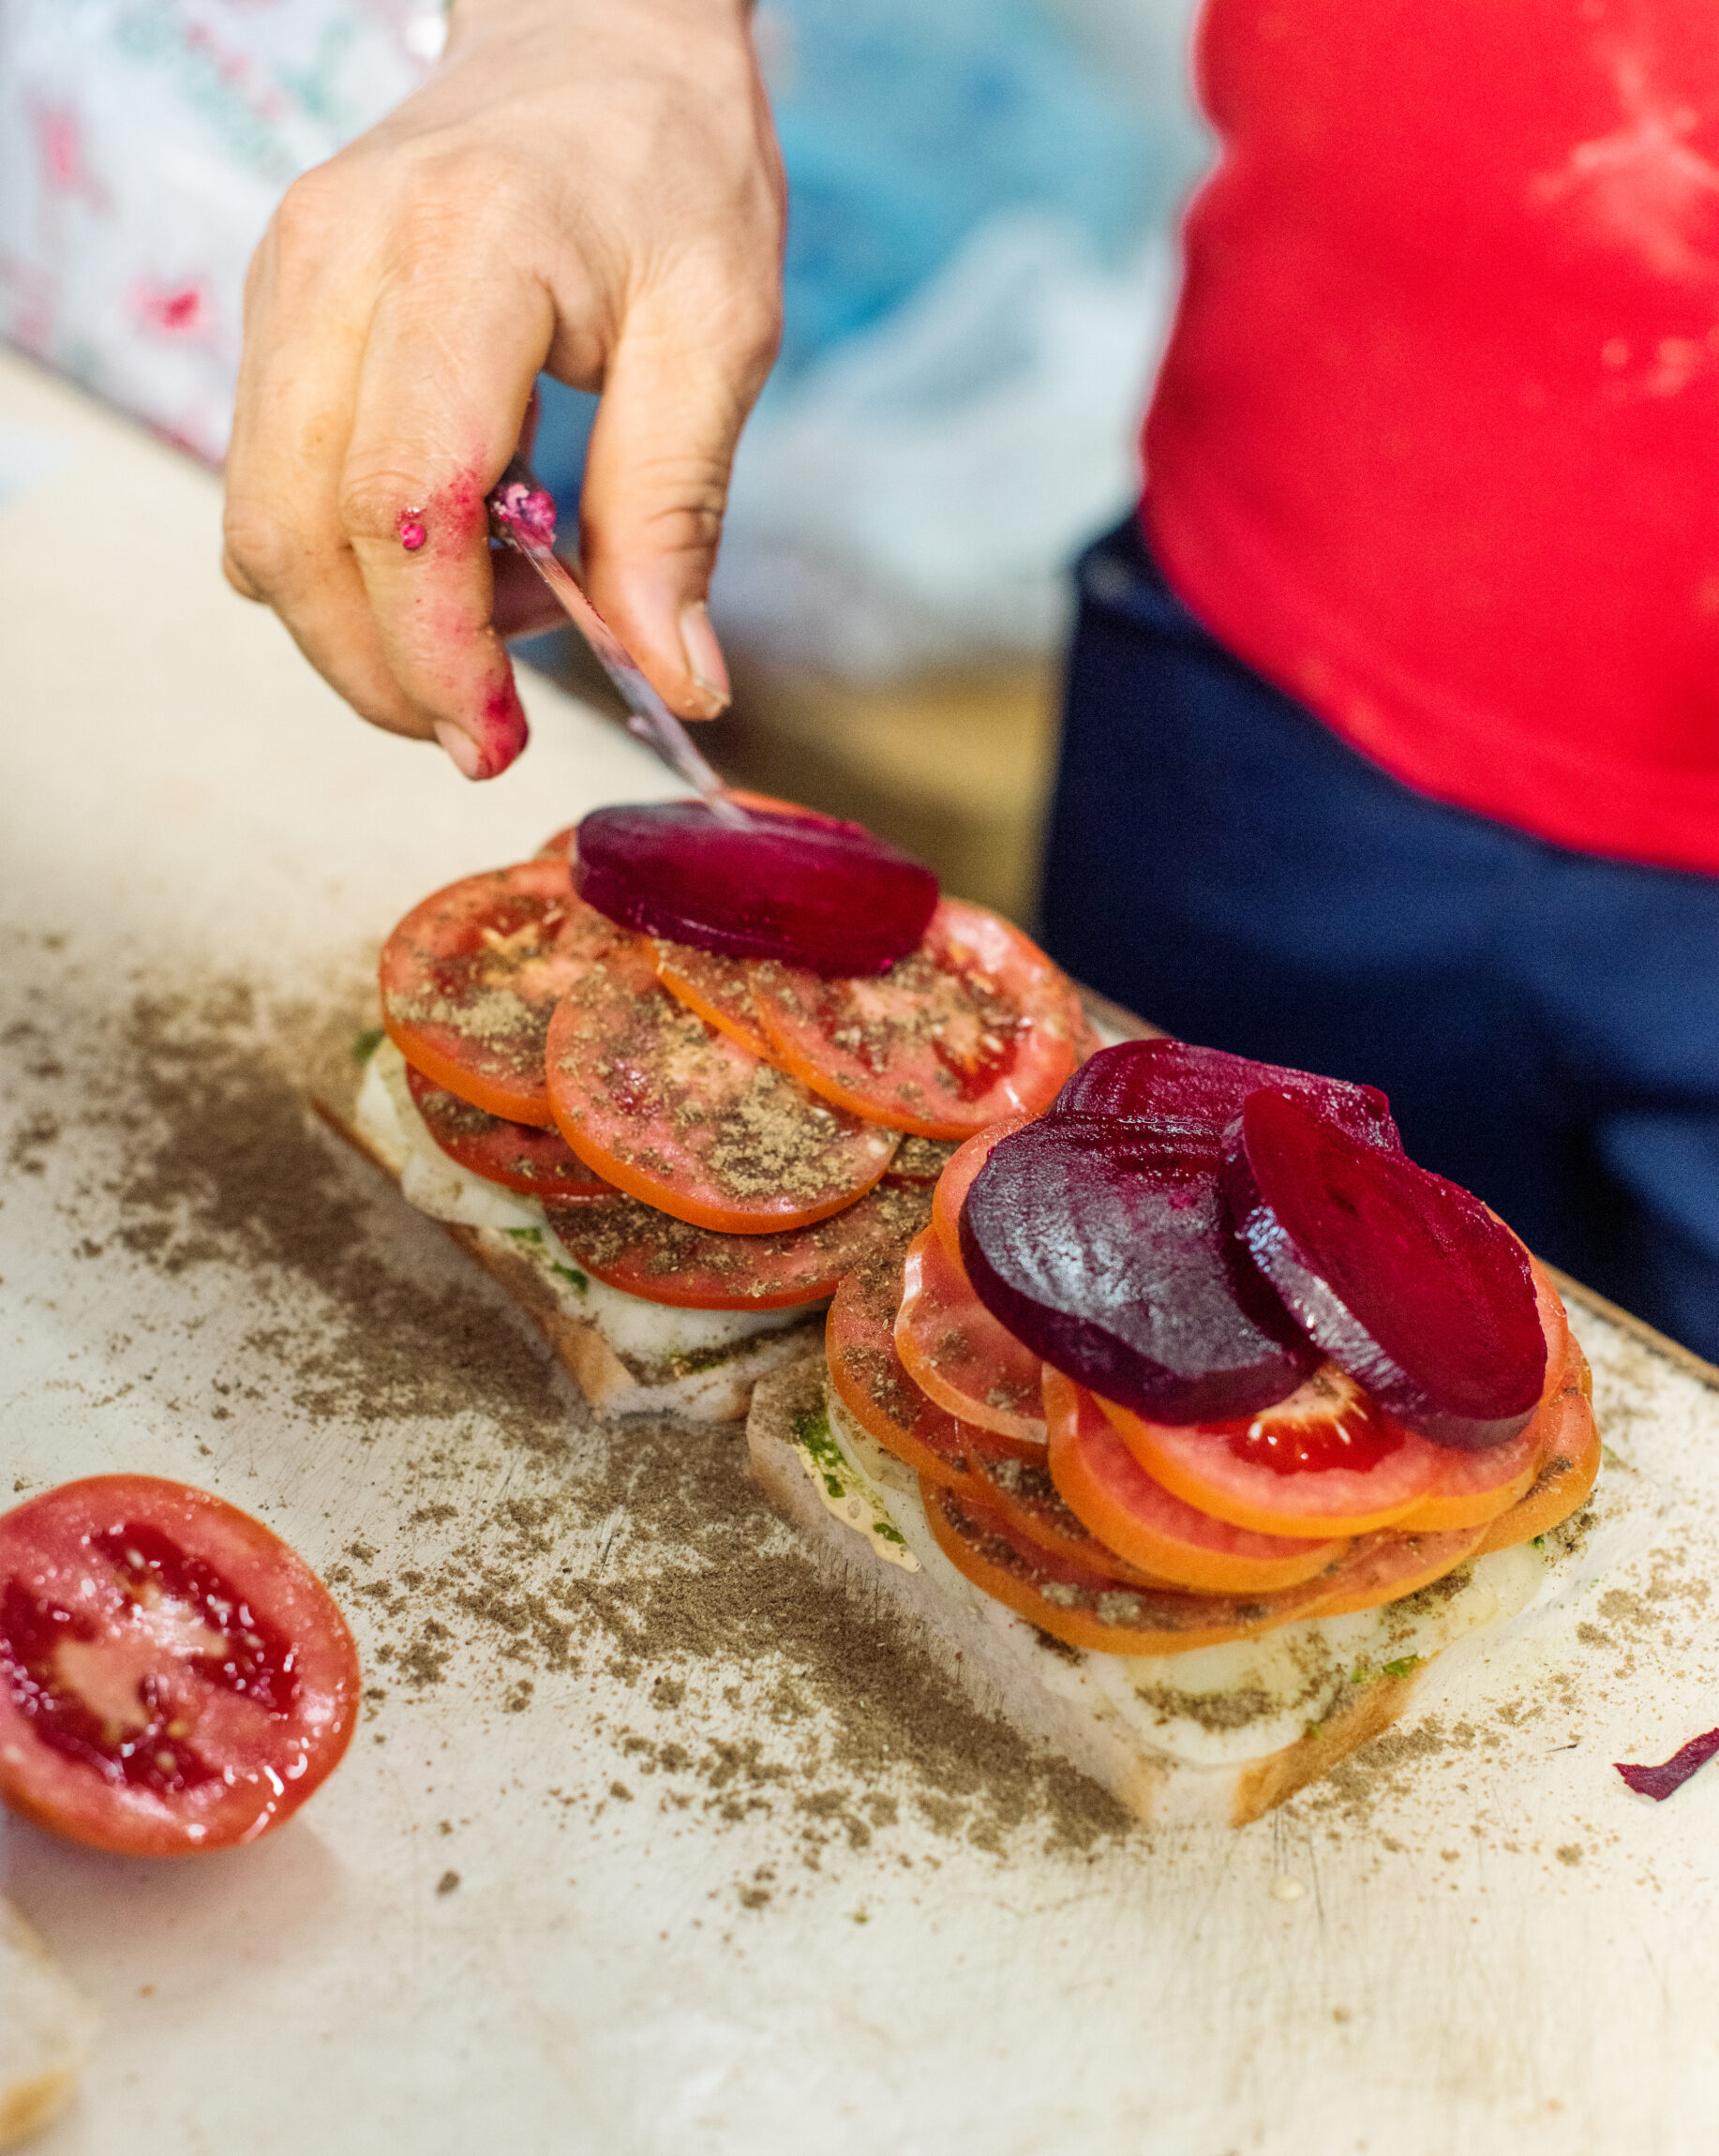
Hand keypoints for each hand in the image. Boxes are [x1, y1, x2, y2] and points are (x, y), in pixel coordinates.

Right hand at [222, 0, 783, 778]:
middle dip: (382, 670)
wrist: (591, 36)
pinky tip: (446, 563)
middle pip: (297, 531)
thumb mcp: (720, 333)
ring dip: (354, 630)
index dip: (436, 647)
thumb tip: (676, 678)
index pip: (404, 498)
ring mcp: (286, 284)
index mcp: (462, 255)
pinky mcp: (276, 313)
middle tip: (481, 736)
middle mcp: (338, 263)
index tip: (492, 738)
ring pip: (259, 520)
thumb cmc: (667, 166)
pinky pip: (269, 483)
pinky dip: (341, 566)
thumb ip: (677, 511)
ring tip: (482, 640)